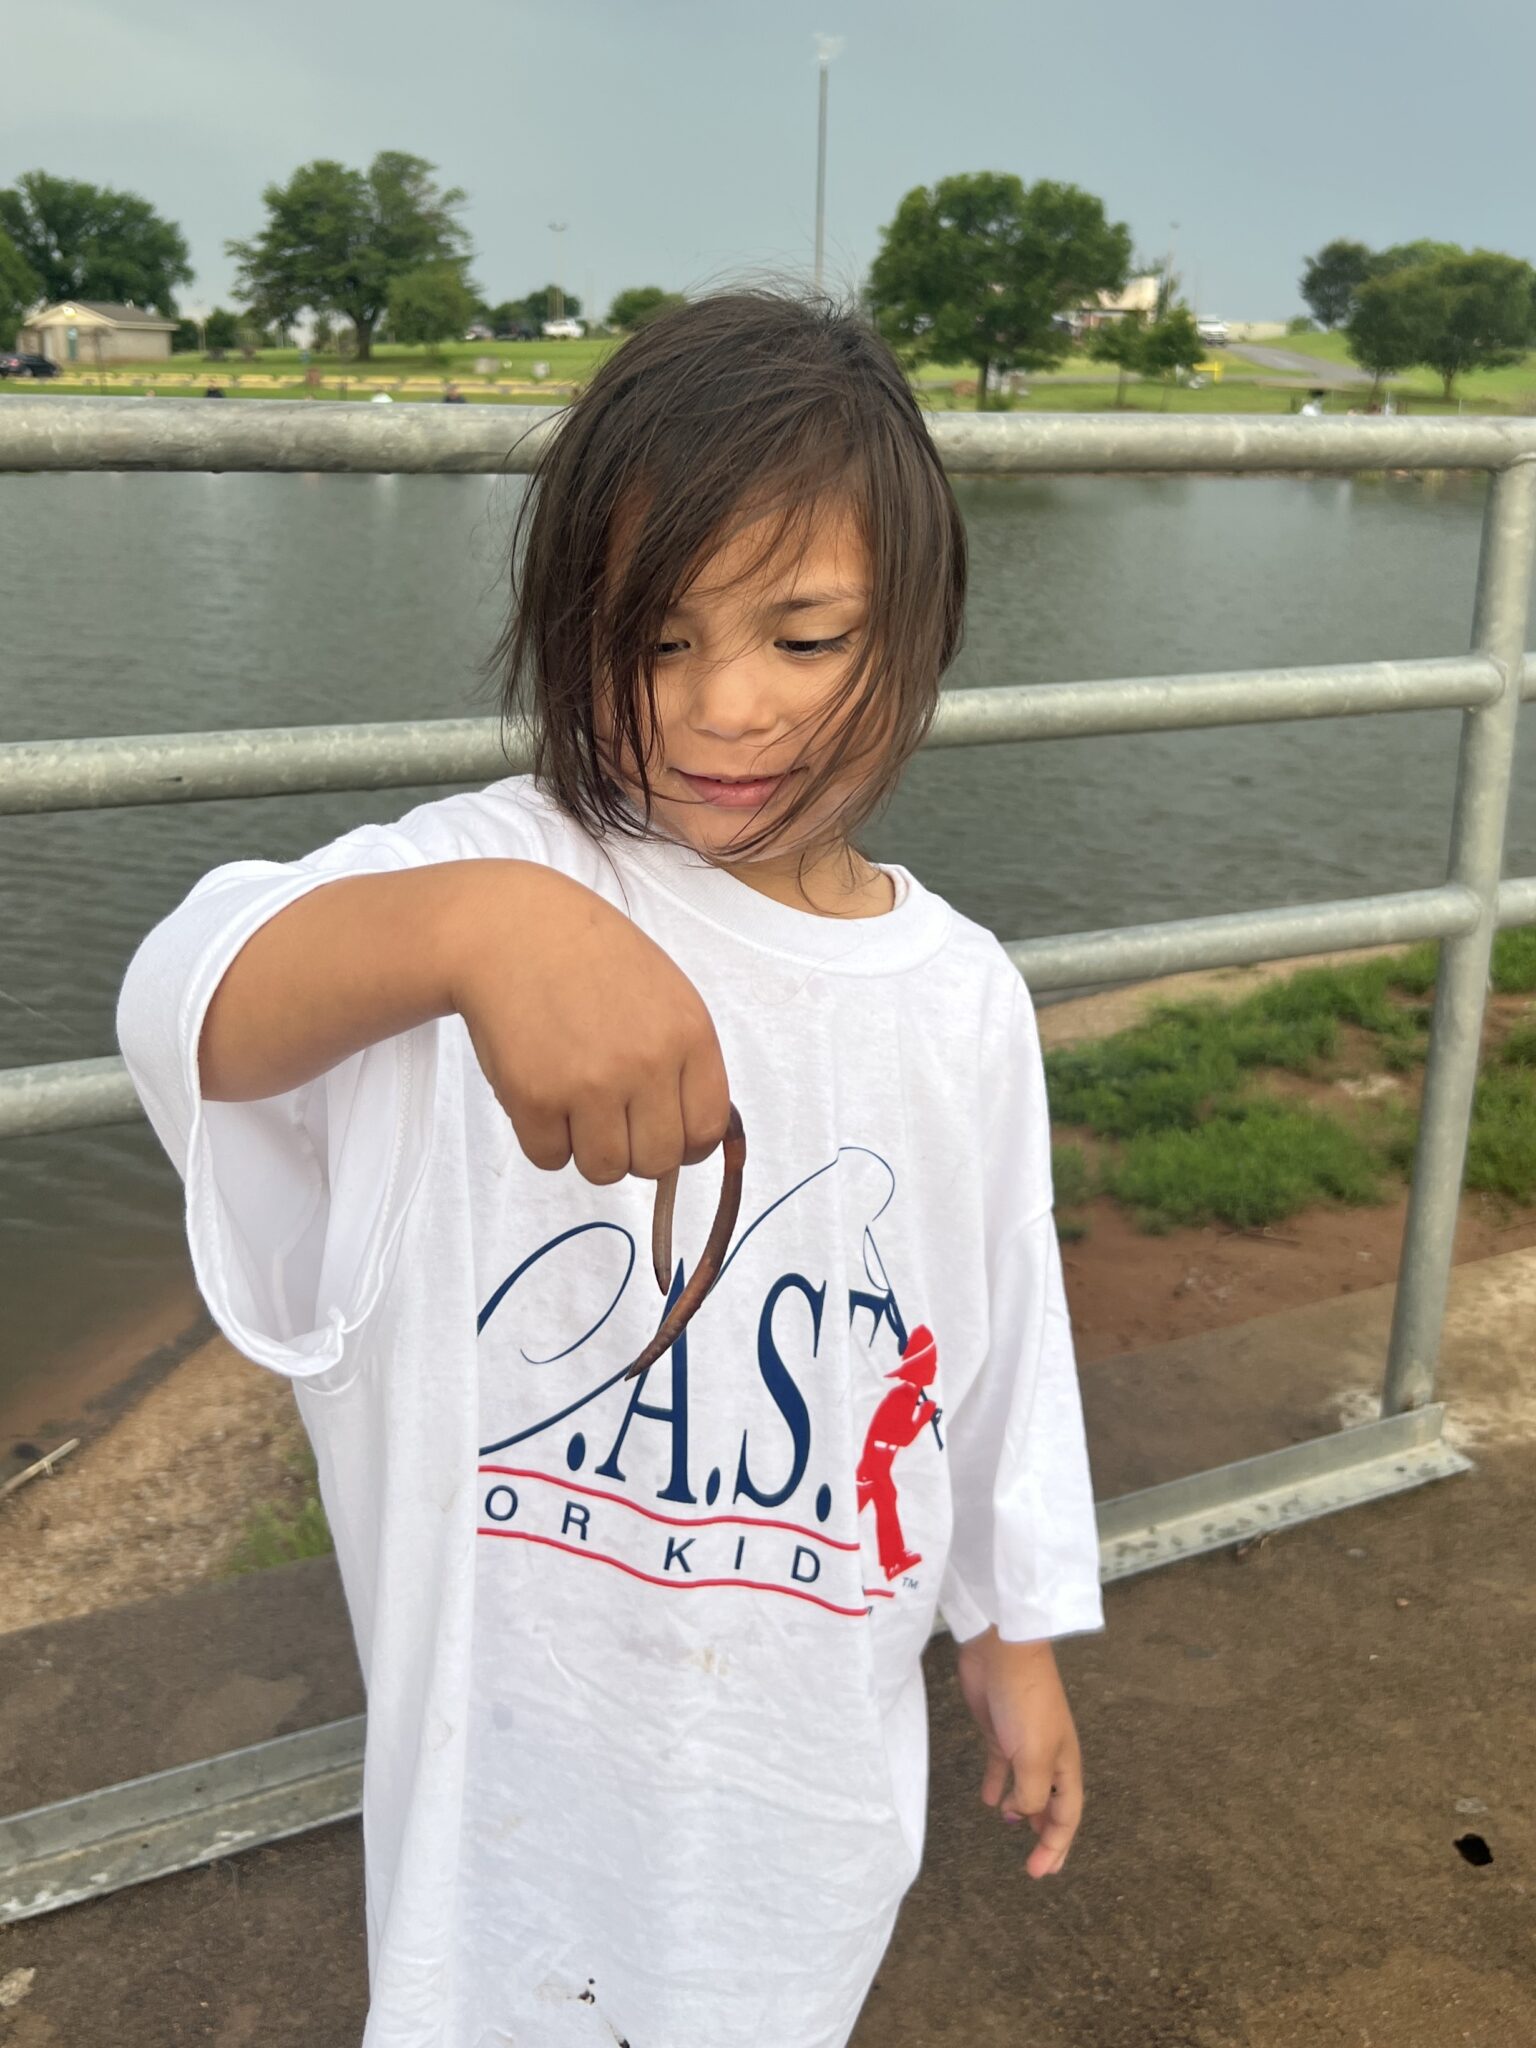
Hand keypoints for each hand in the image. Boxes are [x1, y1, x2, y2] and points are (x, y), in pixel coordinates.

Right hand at [449, 861, 731, 1186]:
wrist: (511, 928)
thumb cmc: (590, 960)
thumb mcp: (665, 994)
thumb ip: (685, 1062)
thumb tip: (692, 1141)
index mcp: (688, 1035)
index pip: (705, 1132)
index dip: (684, 1145)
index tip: (661, 1132)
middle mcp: (647, 1064)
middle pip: (657, 1162)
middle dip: (635, 1151)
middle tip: (611, 1117)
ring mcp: (590, 1083)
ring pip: (605, 1170)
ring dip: (589, 1150)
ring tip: (575, 1105)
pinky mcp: (535, 1097)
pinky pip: (550, 1158)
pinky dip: (544, 1140)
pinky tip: (542, 1095)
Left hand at [954, 1629, 1082, 1877]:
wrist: (1002, 1652)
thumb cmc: (1026, 1703)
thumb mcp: (1034, 1756)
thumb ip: (1031, 1793)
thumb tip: (1020, 1814)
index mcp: (1065, 1764)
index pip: (1067, 1815)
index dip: (1056, 1845)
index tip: (1040, 1872)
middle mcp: (1048, 1757)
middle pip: (1051, 1804)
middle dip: (1047, 1834)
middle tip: (1039, 1866)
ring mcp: (1023, 1744)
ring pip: (1027, 1788)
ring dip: (1023, 1810)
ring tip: (1014, 1829)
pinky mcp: (998, 1732)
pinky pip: (1001, 1767)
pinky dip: (996, 1785)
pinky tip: (988, 1800)